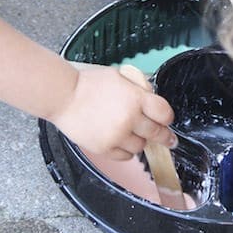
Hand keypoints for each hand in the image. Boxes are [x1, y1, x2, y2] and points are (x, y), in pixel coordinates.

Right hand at [48, 64, 175, 159]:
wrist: (63, 96)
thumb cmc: (88, 82)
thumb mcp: (120, 76)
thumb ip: (138, 88)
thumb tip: (151, 98)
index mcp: (136, 98)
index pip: (165, 113)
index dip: (168, 117)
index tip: (167, 120)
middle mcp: (129, 119)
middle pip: (157, 133)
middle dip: (164, 136)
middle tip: (169, 140)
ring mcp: (117, 135)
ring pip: (141, 146)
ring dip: (140, 141)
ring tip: (133, 134)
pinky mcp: (104, 148)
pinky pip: (124, 156)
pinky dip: (125, 151)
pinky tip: (121, 141)